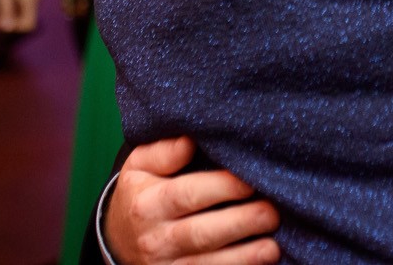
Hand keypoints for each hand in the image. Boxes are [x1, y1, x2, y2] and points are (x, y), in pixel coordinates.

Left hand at [0, 0, 38, 33]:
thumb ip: (6, 11)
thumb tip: (8, 28)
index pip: (29, 23)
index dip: (15, 27)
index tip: (1, 23)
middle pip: (26, 20)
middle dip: (11, 24)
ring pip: (22, 15)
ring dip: (9, 19)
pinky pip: (20, 8)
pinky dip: (10, 11)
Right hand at [107, 137, 279, 264]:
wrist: (119, 240)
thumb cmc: (141, 194)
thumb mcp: (140, 166)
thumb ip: (164, 152)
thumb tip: (190, 141)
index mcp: (147, 204)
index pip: (186, 195)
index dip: (221, 188)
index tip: (251, 180)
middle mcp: (156, 239)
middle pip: (200, 234)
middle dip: (240, 224)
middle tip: (272, 212)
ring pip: (207, 264)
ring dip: (244, 257)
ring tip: (273, 246)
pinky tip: (260, 263)